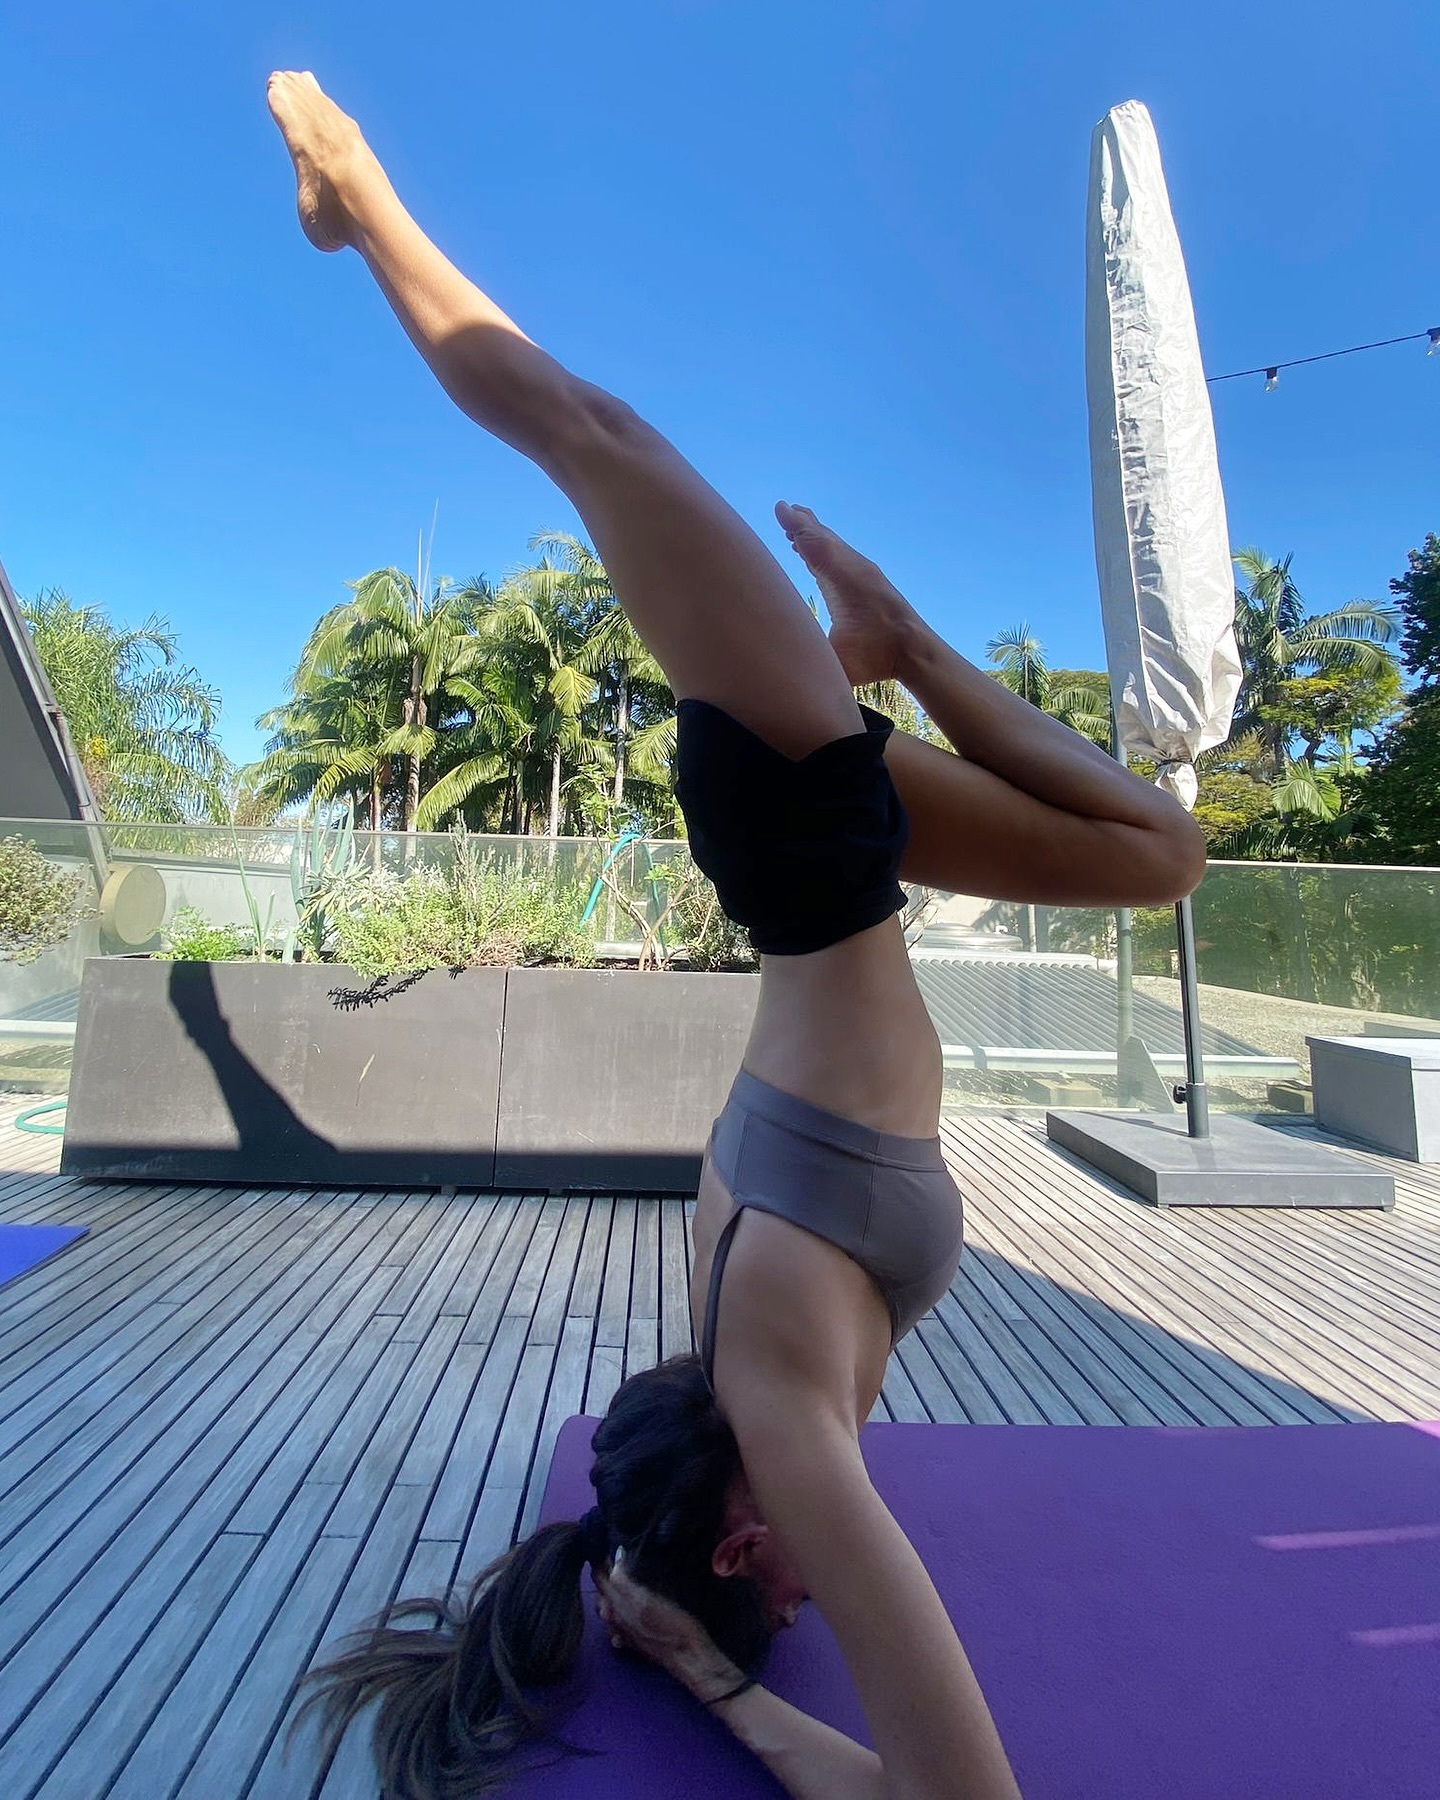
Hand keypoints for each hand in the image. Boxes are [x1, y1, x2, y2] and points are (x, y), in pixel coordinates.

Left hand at [593, 1556, 740, 1697]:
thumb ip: (623, 1580)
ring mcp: (623, 1631)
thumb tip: (614, 1556)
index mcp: (615, 1605)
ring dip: (613, 1591)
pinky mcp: (633, 1640)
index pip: (599, 1575)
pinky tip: (629, 1605)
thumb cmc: (670, 1623)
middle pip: (603, 1590)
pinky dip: (619, 1610)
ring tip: (626, 1575)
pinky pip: (619, 1620)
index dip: (600, 1557)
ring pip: (610, 1605)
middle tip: (619, 1553)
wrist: (687, 1655)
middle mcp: (614, 1618)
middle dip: (606, 1571)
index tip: (610, 1541)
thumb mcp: (646, 1598)